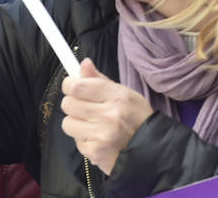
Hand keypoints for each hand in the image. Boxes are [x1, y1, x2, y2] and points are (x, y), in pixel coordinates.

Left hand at [61, 59, 152, 175]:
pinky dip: (84, 139)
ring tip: (92, 124)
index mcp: (117, 96)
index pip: (78, 86)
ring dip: (76, 123)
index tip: (72, 86)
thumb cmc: (136, 118)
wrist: (149, 149)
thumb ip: (100, 80)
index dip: (70, 84)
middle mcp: (109, 115)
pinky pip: (76, 141)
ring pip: (68, 123)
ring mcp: (101, 135)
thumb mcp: (125, 94)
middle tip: (84, 106)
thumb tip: (84, 64)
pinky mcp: (94, 152)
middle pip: (68, 104)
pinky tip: (97, 138)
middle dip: (73, 104)